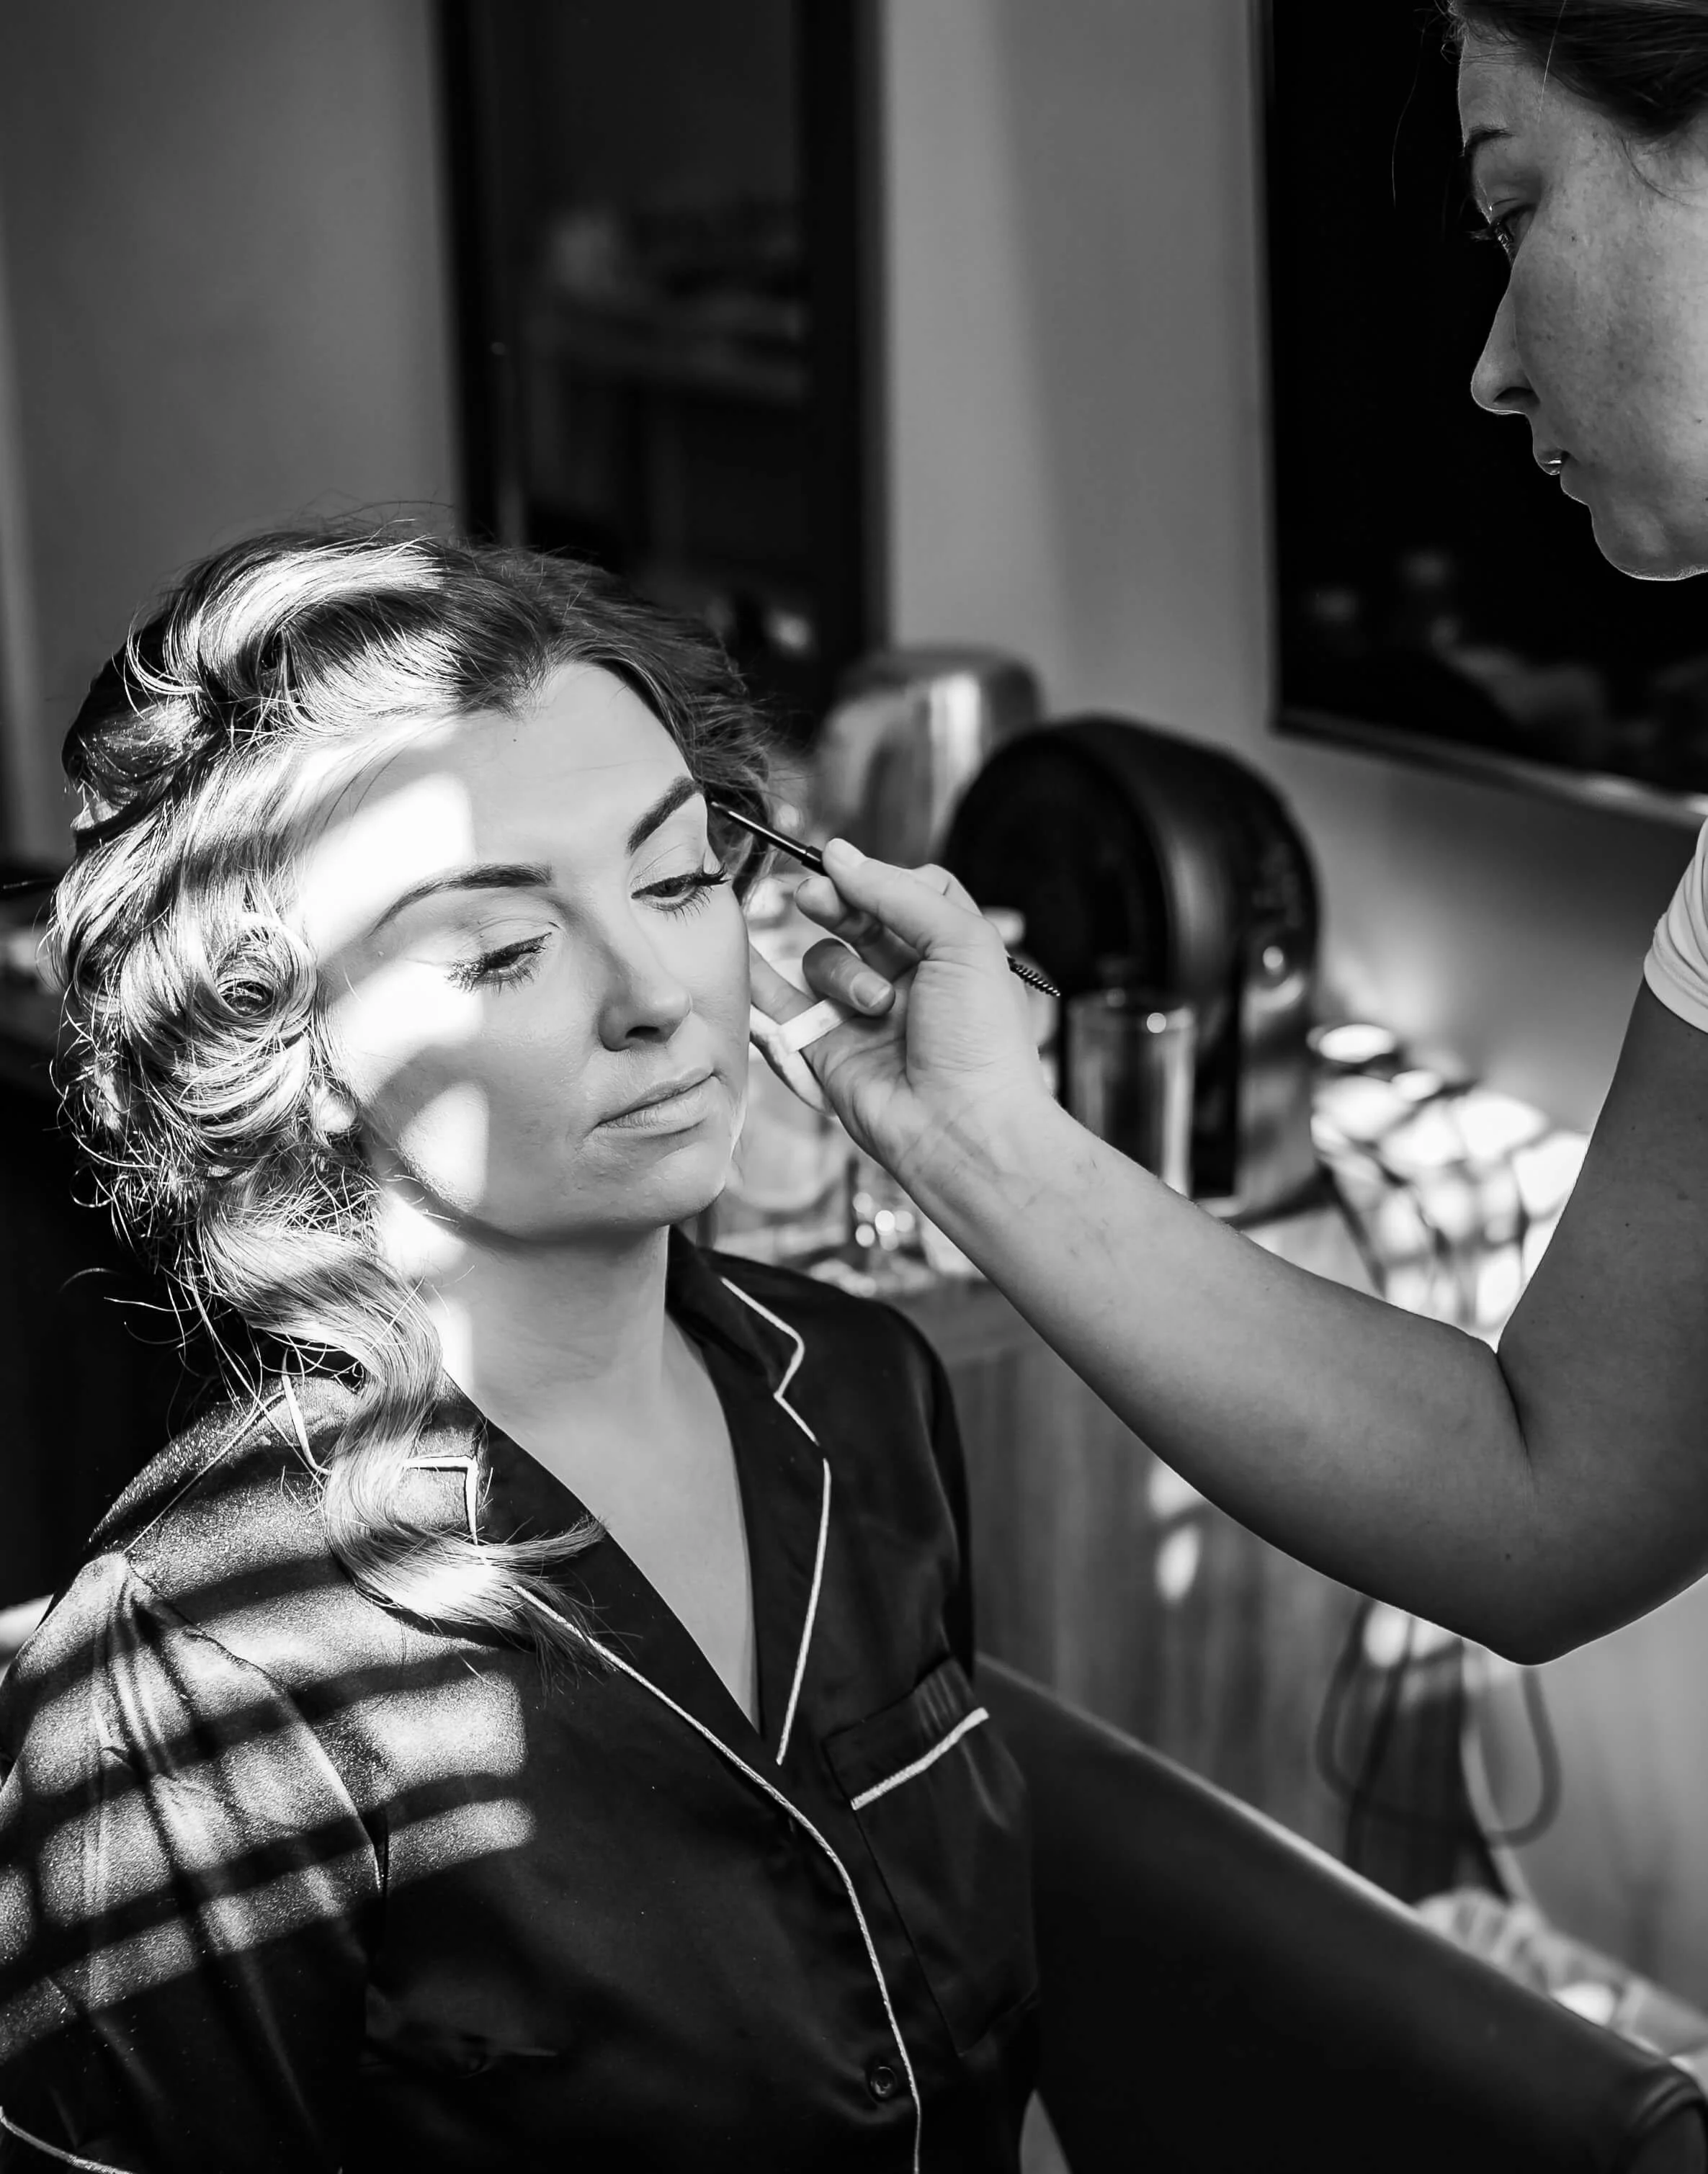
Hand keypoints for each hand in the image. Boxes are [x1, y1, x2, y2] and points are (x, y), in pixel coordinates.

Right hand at [747, 840, 1050, 1194]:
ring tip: (875, 1007)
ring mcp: (864, 1014)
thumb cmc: (981, 1038)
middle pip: (856, 917)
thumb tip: (837, 852)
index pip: (905, 891)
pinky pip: (784, 1003)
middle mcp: (908, 979)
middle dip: (835, 902)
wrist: (964, 1129)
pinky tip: (739, 952)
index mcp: (950, 951)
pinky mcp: (827, 1048)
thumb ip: (898, 892)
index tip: (853, 873)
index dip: (879, 879)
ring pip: (824, 959)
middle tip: (813, 896)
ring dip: (841, 973)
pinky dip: (759, 978)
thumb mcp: (961, 943)